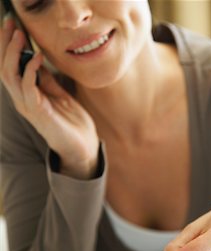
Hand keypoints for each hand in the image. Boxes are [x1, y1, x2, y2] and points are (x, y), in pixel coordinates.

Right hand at [0, 20, 98, 178]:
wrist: (83, 146)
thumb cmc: (72, 122)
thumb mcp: (59, 95)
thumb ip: (46, 81)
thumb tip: (37, 60)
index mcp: (26, 94)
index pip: (10, 66)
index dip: (8, 46)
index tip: (12, 25)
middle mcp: (22, 99)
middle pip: (5, 68)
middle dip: (6, 44)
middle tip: (11, 24)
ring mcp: (28, 106)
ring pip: (10, 76)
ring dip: (13, 54)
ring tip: (20, 36)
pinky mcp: (38, 113)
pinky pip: (28, 88)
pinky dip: (30, 71)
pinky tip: (37, 57)